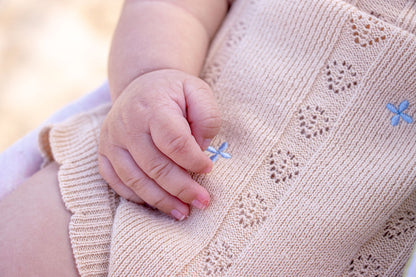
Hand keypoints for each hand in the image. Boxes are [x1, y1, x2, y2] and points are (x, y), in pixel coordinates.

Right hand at [98, 69, 220, 219]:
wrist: (142, 85)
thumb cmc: (174, 92)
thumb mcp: (198, 91)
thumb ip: (207, 117)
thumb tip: (201, 149)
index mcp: (152, 107)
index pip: (173, 141)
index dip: (193, 160)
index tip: (209, 169)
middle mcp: (127, 125)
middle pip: (155, 166)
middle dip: (182, 189)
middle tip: (202, 201)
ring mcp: (111, 141)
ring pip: (135, 180)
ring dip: (161, 200)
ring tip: (184, 212)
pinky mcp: (104, 153)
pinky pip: (117, 183)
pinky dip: (138, 197)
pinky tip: (158, 203)